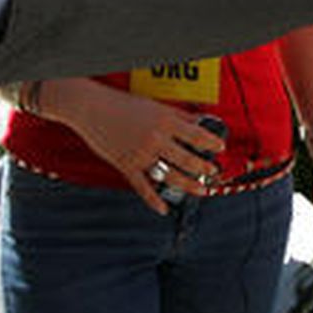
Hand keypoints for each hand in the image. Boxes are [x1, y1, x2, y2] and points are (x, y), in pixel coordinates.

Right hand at [49, 82, 226, 214]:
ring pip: (170, 175)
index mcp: (164, 121)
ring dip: (188, 184)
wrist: (92, 108)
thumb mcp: (154, 105)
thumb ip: (176, 115)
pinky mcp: (126, 166)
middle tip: (214, 172)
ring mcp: (141, 154)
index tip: (221, 148)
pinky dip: (154, 200)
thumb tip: (197, 120)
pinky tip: (164, 208)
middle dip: (204, 168)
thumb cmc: (122, 104)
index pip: (196, 134)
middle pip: (187, 158)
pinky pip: (143, 187)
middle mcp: (155, 139)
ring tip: (201, 190)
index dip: (211, 142)